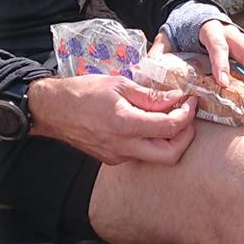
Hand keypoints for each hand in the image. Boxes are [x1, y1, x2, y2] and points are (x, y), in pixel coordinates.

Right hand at [26, 73, 196, 165]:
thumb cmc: (83, 92)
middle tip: (186, 116)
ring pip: (155, 157)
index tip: (190, 101)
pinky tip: (147, 123)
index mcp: (124, 124)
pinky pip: (140, 154)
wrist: (53, 110)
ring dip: (168, 139)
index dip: (187, 114)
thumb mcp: (119, 84)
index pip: (169, 127)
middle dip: (185, 137)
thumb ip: (150, 95)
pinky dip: (151, 141)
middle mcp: (123, 146)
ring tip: (168, 116)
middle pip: (170, 155)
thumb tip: (176, 98)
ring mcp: (117, 156)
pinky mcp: (112, 159)